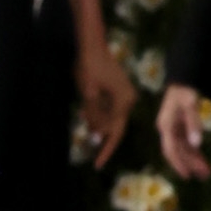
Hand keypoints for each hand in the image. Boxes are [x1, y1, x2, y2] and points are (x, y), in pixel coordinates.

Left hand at [75, 38, 133, 167]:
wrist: (92, 46)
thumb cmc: (89, 68)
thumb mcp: (88, 95)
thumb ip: (93, 117)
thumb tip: (96, 136)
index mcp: (124, 102)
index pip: (115, 133)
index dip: (105, 150)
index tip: (97, 165)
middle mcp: (129, 100)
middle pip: (113, 126)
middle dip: (99, 132)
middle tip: (86, 138)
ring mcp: (126, 95)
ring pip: (110, 118)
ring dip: (96, 120)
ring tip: (81, 111)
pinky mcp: (120, 91)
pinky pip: (110, 109)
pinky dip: (98, 112)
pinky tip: (85, 108)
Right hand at [156, 81, 210, 185]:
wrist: (181, 80)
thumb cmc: (184, 91)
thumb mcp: (190, 104)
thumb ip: (193, 123)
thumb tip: (196, 143)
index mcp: (166, 126)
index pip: (171, 150)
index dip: (179, 163)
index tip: (187, 175)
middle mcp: (167, 130)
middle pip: (177, 152)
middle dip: (190, 164)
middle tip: (204, 175)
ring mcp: (173, 130)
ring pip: (182, 149)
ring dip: (193, 160)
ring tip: (206, 171)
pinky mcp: (179, 128)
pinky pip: (186, 143)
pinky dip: (193, 152)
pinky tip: (201, 159)